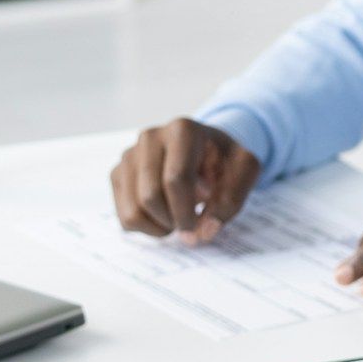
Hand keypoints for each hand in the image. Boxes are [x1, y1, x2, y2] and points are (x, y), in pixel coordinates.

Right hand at [110, 118, 261, 242]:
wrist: (207, 150)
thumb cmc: (224, 160)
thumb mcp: (245, 172)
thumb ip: (232, 201)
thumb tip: (203, 231)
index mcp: (183, 130)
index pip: (175, 179)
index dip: (187, 212)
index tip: (199, 226)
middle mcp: (150, 137)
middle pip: (151, 197)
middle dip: (174, 220)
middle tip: (192, 221)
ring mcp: (129, 155)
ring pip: (134, 210)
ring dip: (161, 226)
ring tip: (180, 216)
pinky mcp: (118, 174)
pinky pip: (125, 216)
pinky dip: (148, 227)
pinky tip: (165, 215)